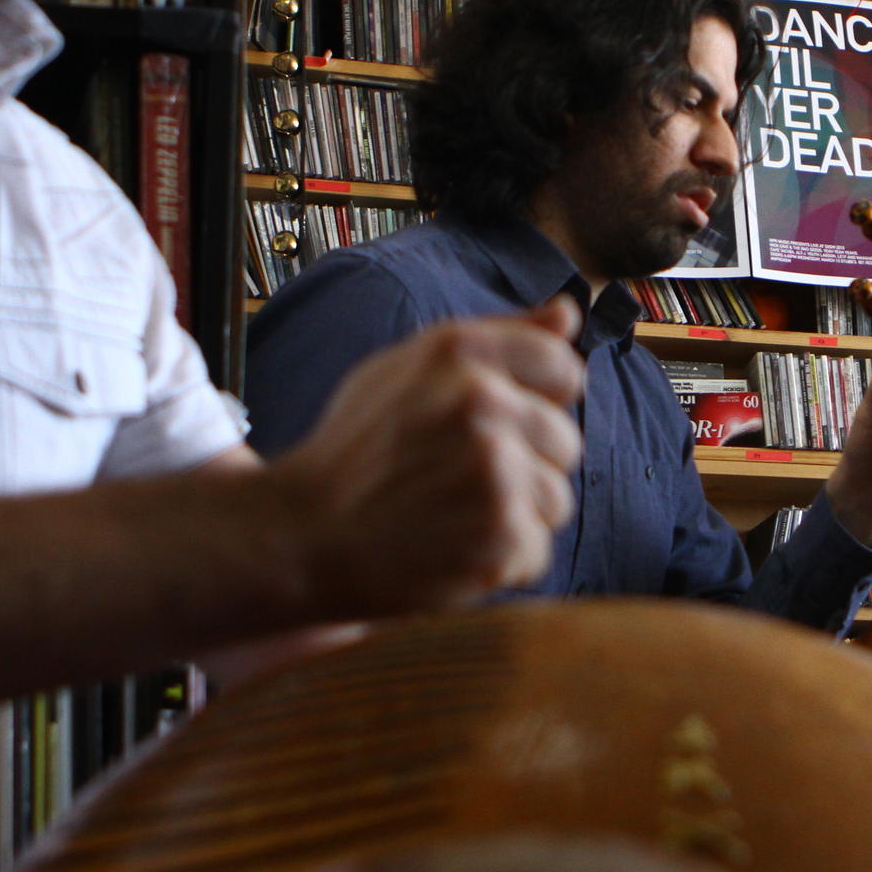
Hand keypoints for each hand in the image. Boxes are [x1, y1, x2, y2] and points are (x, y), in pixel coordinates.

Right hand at [270, 298, 585, 617]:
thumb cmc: (357, 449)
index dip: (536, 401)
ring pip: (554, 499)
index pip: (564, 367)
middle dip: (525, 463)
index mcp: (462, 351)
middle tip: (456, 478)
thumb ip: (501, 335)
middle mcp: (483, 403)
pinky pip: (537, 550)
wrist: (302, 534)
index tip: (495, 424)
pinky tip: (449, 548)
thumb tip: (569, 312)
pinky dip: (499, 559)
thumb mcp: (410, 367)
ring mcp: (494, 471)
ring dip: (514, 515)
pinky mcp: (500, 536)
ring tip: (449, 514)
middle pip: (564, 440)